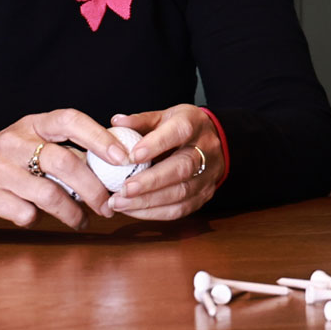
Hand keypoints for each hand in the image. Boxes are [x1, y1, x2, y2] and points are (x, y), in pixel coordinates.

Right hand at [0, 109, 133, 230]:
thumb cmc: (5, 161)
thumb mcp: (30, 144)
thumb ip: (65, 151)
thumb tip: (114, 168)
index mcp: (31, 125)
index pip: (69, 120)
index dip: (98, 137)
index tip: (122, 158)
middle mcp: (13, 141)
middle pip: (63, 162)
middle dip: (93, 189)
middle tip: (107, 206)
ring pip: (48, 193)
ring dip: (71, 212)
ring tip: (80, 220)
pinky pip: (24, 213)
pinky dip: (36, 219)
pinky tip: (35, 217)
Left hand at [99, 105, 226, 221]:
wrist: (214, 141)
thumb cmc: (181, 128)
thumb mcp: (163, 116)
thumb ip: (140, 121)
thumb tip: (116, 122)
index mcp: (194, 124)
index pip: (179, 132)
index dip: (156, 144)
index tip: (131, 156)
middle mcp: (206, 150)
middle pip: (182, 168)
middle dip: (151, 181)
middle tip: (124, 189)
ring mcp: (208, 175)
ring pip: (181, 193)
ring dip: (148, 201)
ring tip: (120, 203)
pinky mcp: (204, 195)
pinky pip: (180, 209)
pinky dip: (154, 213)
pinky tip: (133, 210)